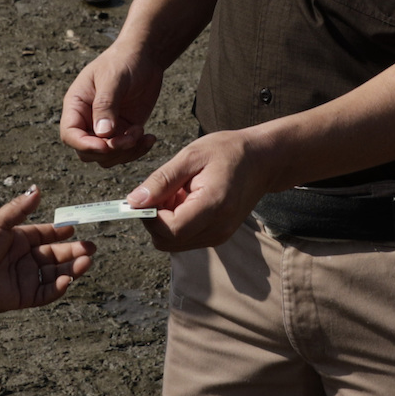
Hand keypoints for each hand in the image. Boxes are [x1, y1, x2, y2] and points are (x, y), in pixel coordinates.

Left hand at [0, 187, 95, 320]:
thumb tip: (37, 189)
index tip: (74, 229)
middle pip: (56, 255)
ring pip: (56, 274)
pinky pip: (47, 292)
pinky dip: (59, 287)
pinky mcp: (25, 296)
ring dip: (72, 268)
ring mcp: (26, 278)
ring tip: (86, 261)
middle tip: (91, 248)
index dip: (61, 233)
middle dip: (74, 252)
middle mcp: (26, 259)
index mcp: (20, 240)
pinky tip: (68, 279)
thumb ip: (19, 208)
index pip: (47, 236)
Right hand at [60, 43, 165, 167]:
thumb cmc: (123, 61)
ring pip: (107, 157)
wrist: (144, 57)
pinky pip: (125, 152)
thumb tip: (102, 134)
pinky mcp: (123, 132)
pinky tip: (149, 138)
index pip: (70, 134)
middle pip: (87, 151)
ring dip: (126, 152)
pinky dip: (137, 150)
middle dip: (110, 151)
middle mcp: (87, 120)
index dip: (84, 145)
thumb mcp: (113, 78)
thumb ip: (106, 105)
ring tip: (141, 133)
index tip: (106, 146)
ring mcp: (106, 128)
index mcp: (77, 105)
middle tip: (131, 137)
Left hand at [124, 129, 276, 254]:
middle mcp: (218, 228)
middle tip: (162, 191)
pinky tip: (185, 200)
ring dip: (165, 222)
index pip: (169, 230)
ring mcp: (220, 235)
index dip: (149, 216)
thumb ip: (161, 181)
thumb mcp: (191, 156)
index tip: (145, 195)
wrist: (261, 161)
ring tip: (177, 193)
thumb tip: (133, 202)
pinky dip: (176, 223)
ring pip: (173, 243)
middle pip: (168, 242)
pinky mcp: (218, 236)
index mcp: (213, 205)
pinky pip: (185, 239)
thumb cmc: (227, 151)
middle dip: (154, 220)